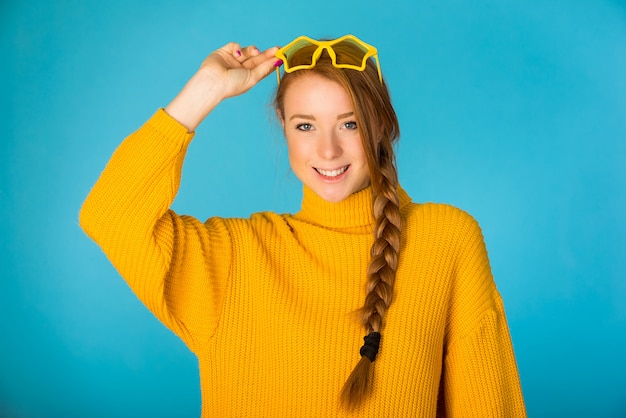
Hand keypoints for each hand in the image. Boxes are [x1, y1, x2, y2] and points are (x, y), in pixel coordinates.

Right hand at [166, 42, 280, 131]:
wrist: (214, 82)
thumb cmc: (233, 84)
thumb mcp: (253, 77)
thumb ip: (265, 68)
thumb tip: (279, 61)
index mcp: (248, 77)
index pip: (262, 67)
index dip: (271, 61)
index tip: (282, 56)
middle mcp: (241, 68)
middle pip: (257, 58)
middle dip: (267, 54)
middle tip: (278, 49)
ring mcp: (233, 60)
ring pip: (247, 50)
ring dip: (252, 50)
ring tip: (255, 52)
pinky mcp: (224, 52)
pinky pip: (235, 45)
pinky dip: (238, 48)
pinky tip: (238, 54)